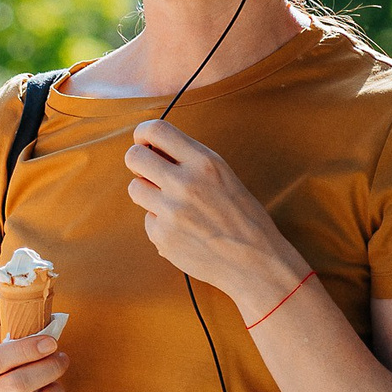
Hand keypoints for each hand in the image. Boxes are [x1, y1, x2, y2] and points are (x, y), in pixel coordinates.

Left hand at [125, 120, 308, 317]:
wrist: (256, 262)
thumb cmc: (242, 217)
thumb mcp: (223, 176)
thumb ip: (190, 161)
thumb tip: (151, 148)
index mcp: (205, 162)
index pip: (157, 130)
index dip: (142, 134)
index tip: (144, 142)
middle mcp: (186, 183)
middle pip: (134, 157)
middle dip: (137, 163)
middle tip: (148, 173)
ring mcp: (172, 211)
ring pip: (134, 188)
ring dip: (147, 194)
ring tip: (172, 204)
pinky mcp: (162, 236)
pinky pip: (147, 219)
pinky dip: (160, 224)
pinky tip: (183, 231)